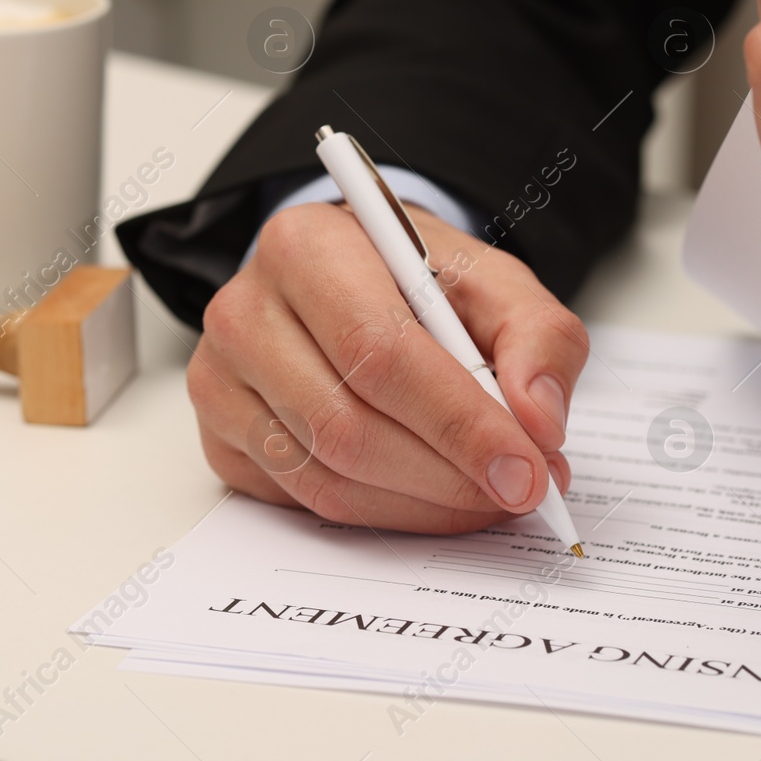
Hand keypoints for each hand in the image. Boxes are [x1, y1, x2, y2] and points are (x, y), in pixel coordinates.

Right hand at [189, 200, 586, 532]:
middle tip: (522, 490)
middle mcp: (244, 311)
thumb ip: (540, 338)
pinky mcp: (221, 438)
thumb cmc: (420, 280)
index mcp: (307, 248)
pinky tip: (430, 493)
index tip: (527, 470)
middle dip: (450, 475)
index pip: (380, 353)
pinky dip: (385, 513)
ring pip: (328, 477)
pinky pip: (306, 502)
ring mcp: (220, 380)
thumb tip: (539, 421)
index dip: (459, 423)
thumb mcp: (498, 283)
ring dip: (423, 504)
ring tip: (486, 491)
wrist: (357, 279)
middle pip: (348, 426)